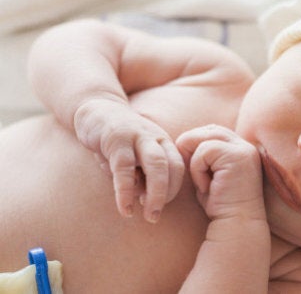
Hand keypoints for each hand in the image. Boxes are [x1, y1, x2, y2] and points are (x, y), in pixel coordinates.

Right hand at [74, 98, 184, 222]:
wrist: (95, 110)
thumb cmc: (118, 141)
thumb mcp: (134, 157)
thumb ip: (141, 176)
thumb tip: (143, 199)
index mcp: (164, 143)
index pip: (178, 168)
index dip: (173, 190)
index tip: (159, 206)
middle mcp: (155, 138)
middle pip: (172, 167)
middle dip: (168, 195)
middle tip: (156, 217)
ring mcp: (138, 137)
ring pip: (156, 165)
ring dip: (156, 194)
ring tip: (148, 216)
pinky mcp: (116, 139)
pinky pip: (124, 169)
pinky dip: (126, 191)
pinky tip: (125, 208)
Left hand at [176, 124, 264, 220]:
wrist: (236, 225)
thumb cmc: (220, 206)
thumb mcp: (209, 176)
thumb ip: (201, 157)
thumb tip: (181, 142)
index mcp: (243, 150)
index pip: (214, 132)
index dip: (197, 144)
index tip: (193, 169)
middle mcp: (246, 146)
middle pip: (209, 130)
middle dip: (192, 146)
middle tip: (189, 172)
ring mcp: (244, 150)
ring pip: (204, 138)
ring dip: (195, 161)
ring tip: (203, 183)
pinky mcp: (236, 156)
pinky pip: (203, 151)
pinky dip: (197, 170)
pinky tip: (206, 187)